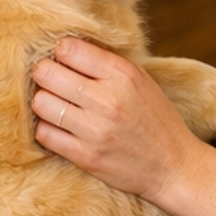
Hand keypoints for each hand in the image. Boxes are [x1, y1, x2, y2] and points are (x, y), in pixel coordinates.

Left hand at [31, 36, 204, 208]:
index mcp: (122, 74)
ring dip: (43, 101)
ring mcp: (95, 130)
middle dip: (44, 74)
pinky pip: (44, 134)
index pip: (68, 48)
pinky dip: (46, 128)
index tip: (64, 61)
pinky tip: (58, 126)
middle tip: (51, 80)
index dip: (60, 52)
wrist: (174, 166)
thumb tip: (64, 49)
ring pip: (41, 103)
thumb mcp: (140, 80)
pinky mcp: (86, 157)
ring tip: (55, 103)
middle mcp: (107, 99)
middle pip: (46, 73)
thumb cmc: (155, 118)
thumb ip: (105, 63)